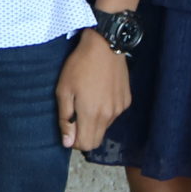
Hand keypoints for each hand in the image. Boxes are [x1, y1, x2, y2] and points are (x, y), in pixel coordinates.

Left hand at [55, 29, 130, 151]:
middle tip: (75, 116)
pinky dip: (104, 111)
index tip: (68, 127)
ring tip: (87, 99)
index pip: (86, 145)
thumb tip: (67, 143)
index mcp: (92, 114)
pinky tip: (99, 93)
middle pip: (96, 140)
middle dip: (84, 135)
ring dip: (94, 122)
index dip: (74, 141)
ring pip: (105, 127)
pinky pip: (113, 115)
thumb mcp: (64, 91)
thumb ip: (65, 119)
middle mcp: (109, 116)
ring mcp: (119, 109)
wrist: (105, 46)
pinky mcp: (126, 101)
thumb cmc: (79, 66)